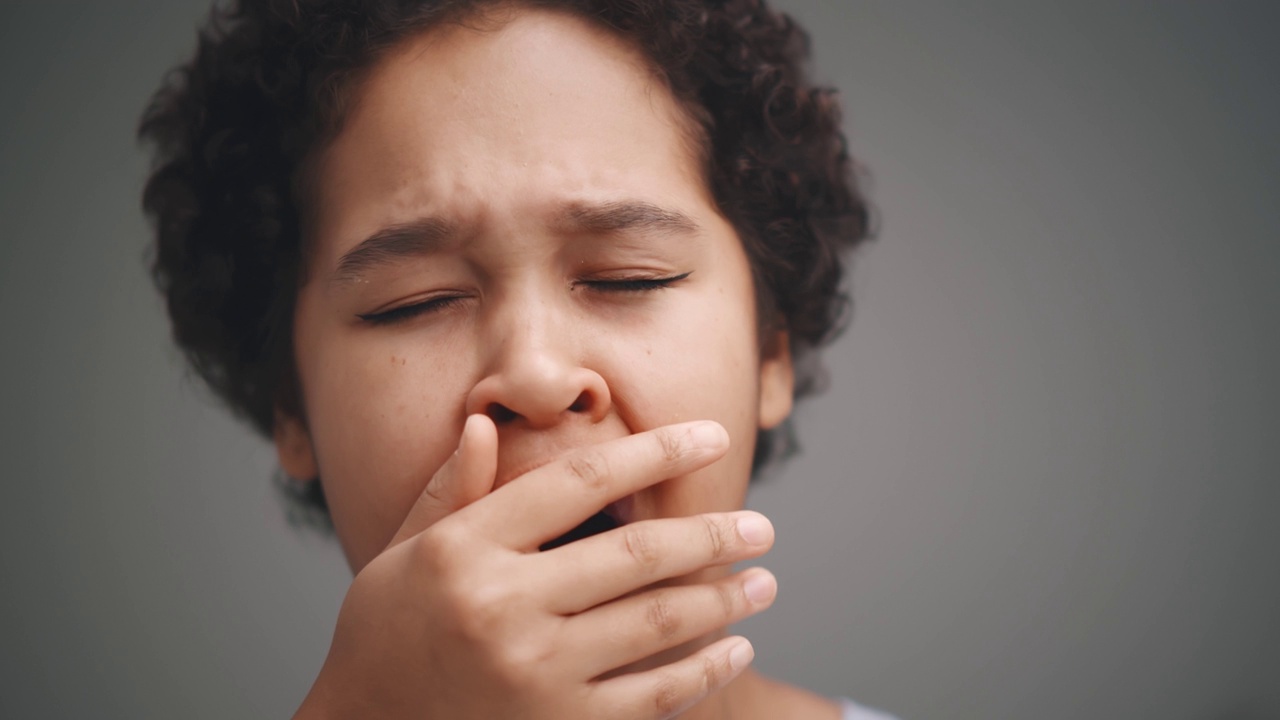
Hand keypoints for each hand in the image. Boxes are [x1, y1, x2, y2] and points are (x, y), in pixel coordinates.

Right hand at [294, 417, 777, 719]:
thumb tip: (484, 422)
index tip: (710, 436)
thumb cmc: (387, 635)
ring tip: (763, 582)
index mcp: (464, 550)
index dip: (655, 452)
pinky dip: (703, 671)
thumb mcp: (401, 554)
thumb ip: (449, 491)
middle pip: (634, 554)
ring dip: (722, 601)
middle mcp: (500, 608)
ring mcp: (532, 675)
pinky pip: (651, 697)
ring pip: (655, 624)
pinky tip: (735, 649)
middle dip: (712, 536)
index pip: (579, 482)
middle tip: (761, 527)